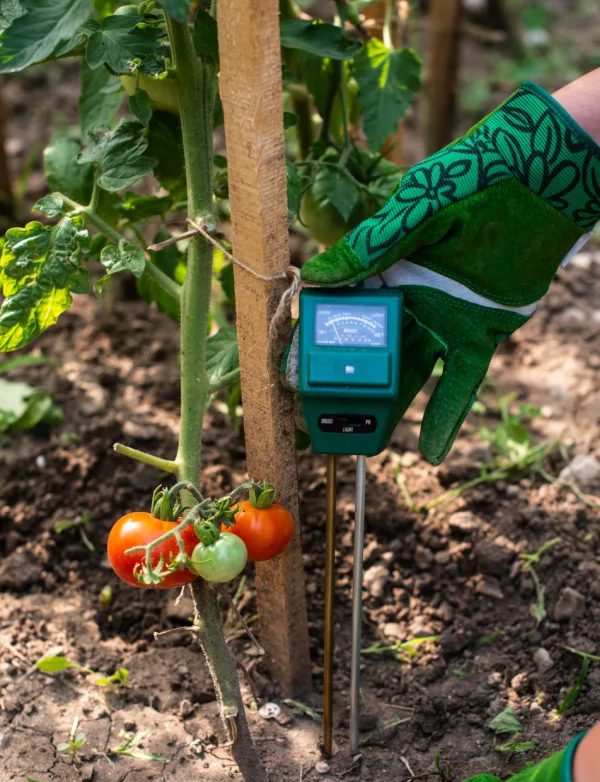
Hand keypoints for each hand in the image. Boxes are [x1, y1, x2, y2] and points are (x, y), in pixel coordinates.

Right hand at [297, 82, 599, 463]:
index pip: (343, 310)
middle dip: (347, 384)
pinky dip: (446, 416)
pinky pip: (459, 383)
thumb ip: (370, 246)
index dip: (319, 340)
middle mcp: (410, 298)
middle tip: (322, 416)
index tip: (293, 369)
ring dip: (386, 407)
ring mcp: (443, 319)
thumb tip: (314, 279)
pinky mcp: (479, 334)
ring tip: (361, 442)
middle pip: (370, 350)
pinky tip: (430, 451)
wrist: (541, 178)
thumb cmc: (473, 177)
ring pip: (407, 373)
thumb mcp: (415, 209)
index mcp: (386, 266)